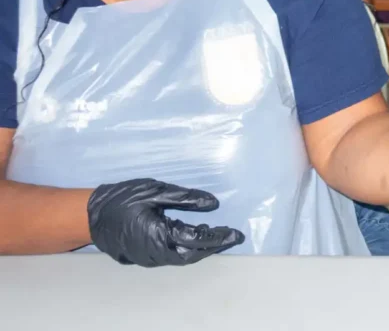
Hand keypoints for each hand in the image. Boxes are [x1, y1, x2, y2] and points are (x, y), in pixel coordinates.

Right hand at [88, 178, 244, 266]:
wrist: (91, 215)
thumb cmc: (122, 199)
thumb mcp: (156, 192)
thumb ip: (185, 198)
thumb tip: (213, 203)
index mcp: (160, 236)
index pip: (197, 239)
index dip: (218, 237)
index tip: (235, 234)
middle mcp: (155, 252)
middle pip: (192, 254)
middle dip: (213, 246)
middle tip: (230, 237)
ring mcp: (148, 258)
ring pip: (181, 257)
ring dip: (200, 248)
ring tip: (216, 235)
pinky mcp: (143, 256)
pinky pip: (171, 255)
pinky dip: (186, 248)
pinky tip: (193, 236)